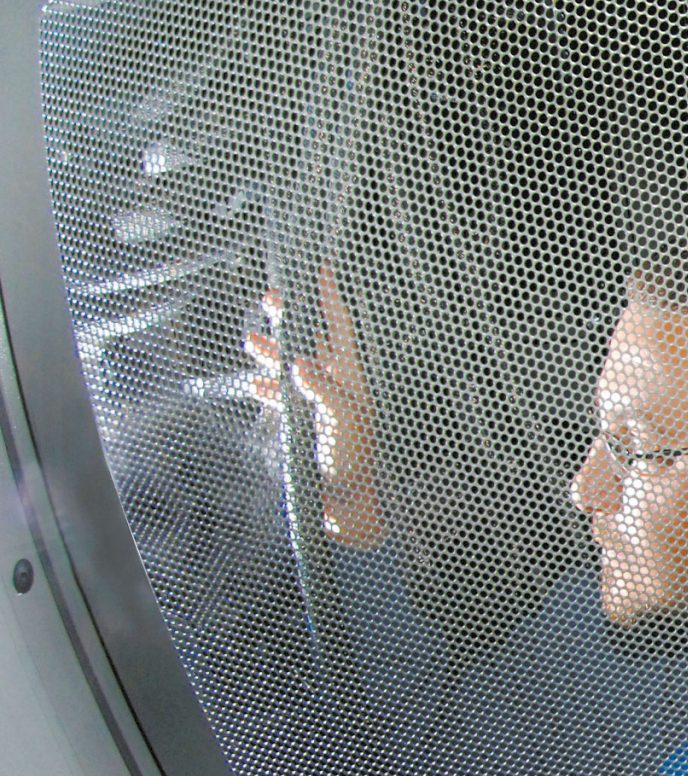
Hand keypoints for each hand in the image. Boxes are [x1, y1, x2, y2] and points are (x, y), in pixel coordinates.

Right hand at [244, 264, 386, 548]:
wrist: (347, 505)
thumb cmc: (352, 460)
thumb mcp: (341, 420)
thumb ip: (322, 390)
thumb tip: (300, 362)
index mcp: (351, 380)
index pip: (340, 330)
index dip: (330, 300)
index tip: (322, 270)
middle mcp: (337, 387)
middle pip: (311, 342)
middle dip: (291, 320)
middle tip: (271, 297)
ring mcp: (320, 405)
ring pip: (292, 368)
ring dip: (272, 353)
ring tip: (248, 338)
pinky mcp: (306, 426)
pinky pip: (284, 399)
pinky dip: (268, 388)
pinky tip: (253, 381)